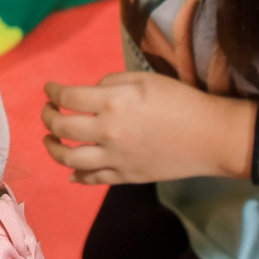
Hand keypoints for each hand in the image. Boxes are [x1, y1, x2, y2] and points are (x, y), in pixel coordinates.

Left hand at [41, 70, 252, 184]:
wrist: (211, 137)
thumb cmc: (181, 100)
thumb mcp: (144, 79)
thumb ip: (110, 83)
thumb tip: (90, 93)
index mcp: (112, 102)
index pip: (67, 97)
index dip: (52, 92)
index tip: (49, 89)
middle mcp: (107, 132)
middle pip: (61, 127)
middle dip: (48, 117)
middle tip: (48, 112)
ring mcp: (115, 158)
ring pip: (68, 158)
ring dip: (53, 148)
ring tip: (50, 140)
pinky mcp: (125, 176)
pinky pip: (92, 178)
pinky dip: (77, 175)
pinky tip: (71, 170)